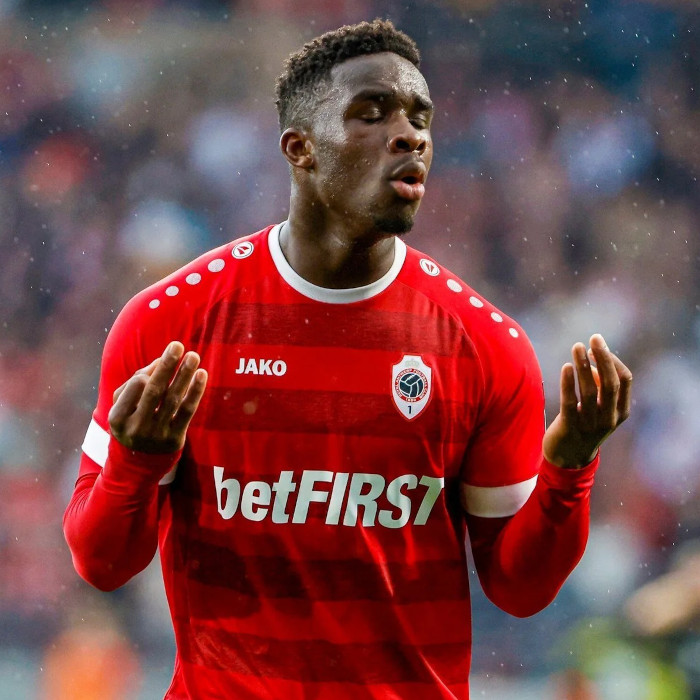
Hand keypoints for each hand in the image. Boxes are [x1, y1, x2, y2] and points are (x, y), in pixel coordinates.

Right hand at [108, 341, 207, 453]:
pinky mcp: (175, 439)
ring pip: (173, 399)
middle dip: (167, 366)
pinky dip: (195, 391)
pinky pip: (187, 411)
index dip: (149, 371)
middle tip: (178, 345)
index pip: (136, 387)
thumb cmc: (131, 421)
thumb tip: (161, 360)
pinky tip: (201, 374)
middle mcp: (136, 427)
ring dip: (184, 375)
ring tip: (193, 356)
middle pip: (155, 391)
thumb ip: (136, 381)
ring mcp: (157, 435)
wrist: (139, 461)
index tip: (161, 360)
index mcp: (118, 417)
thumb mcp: (123, 405)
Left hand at [542, 334, 631, 467]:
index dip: (613, 360)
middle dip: (603, 358)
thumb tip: (592, 363)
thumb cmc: (583, 425)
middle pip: (610, 383)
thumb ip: (600, 389)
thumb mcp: (599, 409)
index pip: (625, 380)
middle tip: (593, 338)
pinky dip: (568, 383)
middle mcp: (609, 418)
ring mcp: (590, 424)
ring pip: (589, 390)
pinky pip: (570, 401)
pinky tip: (566, 367)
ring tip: (576, 347)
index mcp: (620, 412)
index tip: (599, 345)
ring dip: (583, 365)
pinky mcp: (570, 427)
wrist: (568, 458)